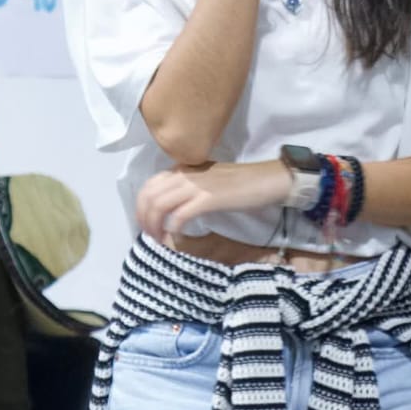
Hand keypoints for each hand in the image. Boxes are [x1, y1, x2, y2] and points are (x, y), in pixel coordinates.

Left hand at [136, 160, 290, 242]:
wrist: (269, 180)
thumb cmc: (243, 182)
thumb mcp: (209, 180)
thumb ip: (190, 186)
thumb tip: (176, 206)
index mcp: (183, 168)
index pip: (149, 185)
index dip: (141, 207)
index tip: (147, 223)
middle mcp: (185, 174)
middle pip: (149, 197)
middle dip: (143, 219)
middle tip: (150, 236)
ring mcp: (195, 186)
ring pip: (159, 206)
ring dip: (155, 226)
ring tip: (160, 240)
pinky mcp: (208, 199)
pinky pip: (179, 216)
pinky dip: (173, 229)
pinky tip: (176, 238)